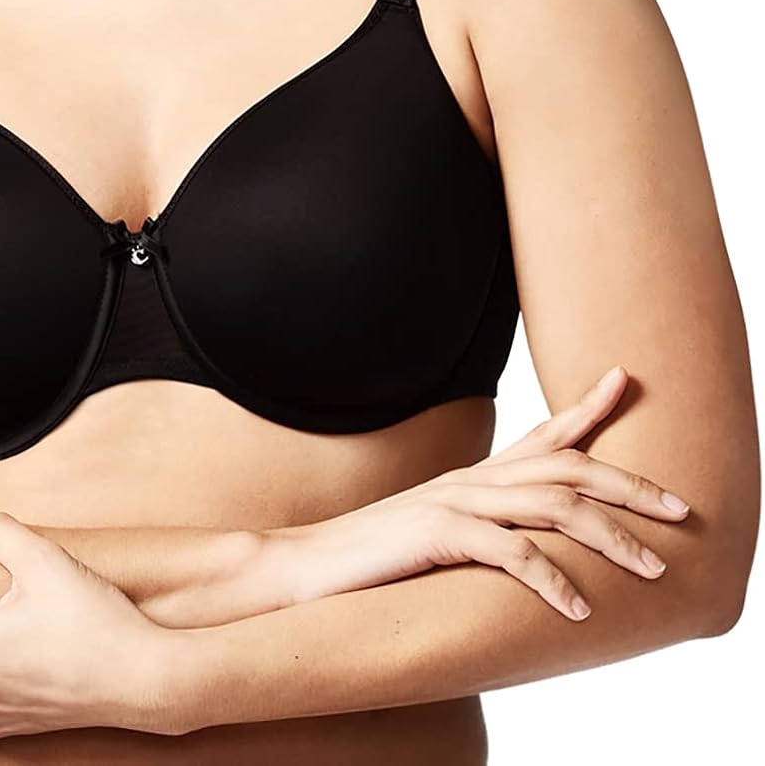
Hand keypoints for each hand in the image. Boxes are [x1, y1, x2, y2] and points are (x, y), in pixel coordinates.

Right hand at [263, 363, 691, 621]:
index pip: (544, 434)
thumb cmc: (375, 557)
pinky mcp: (438, 535)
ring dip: (611, 536)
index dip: (588, 407)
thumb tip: (526, 544)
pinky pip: (510, 553)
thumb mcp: (439, 531)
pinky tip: (578, 607)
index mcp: (475, 476)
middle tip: (678, 507)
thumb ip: (483, 527)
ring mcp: (456, 503)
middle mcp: (473, 479)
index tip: (625, 379)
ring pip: (553, 506)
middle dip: (629, 483)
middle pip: (567, 466)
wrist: (307, 565)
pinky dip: (551, 579)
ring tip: (652, 567)